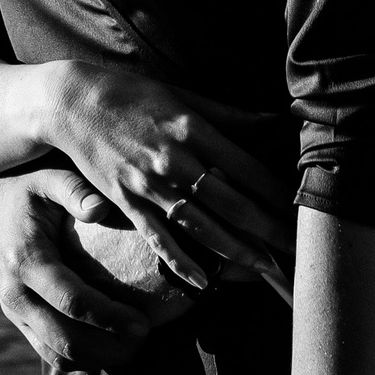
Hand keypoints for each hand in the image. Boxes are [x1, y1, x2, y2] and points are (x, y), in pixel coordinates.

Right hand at [0, 167, 152, 370]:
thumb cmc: (32, 185)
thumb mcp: (53, 177)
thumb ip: (76, 191)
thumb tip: (100, 209)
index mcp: (25, 260)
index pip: (72, 302)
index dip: (110, 318)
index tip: (143, 323)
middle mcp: (15, 293)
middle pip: (66, 339)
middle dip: (110, 346)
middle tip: (145, 336)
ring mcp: (15, 311)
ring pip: (59, 354)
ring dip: (99, 358)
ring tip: (133, 345)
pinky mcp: (20, 319)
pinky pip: (51, 353)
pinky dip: (82, 358)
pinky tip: (110, 344)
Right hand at [34, 62, 296, 292]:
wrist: (70, 102)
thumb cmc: (132, 94)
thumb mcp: (183, 95)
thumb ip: (230, 115)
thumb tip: (275, 121)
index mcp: (192, 129)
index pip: (246, 167)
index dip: (277, 191)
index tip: (303, 206)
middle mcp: (173, 160)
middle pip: (230, 202)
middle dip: (268, 227)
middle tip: (298, 247)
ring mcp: (149, 184)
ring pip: (201, 224)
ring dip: (236, 249)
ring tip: (266, 267)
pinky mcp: (127, 201)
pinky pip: (159, 237)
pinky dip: (181, 260)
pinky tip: (204, 280)